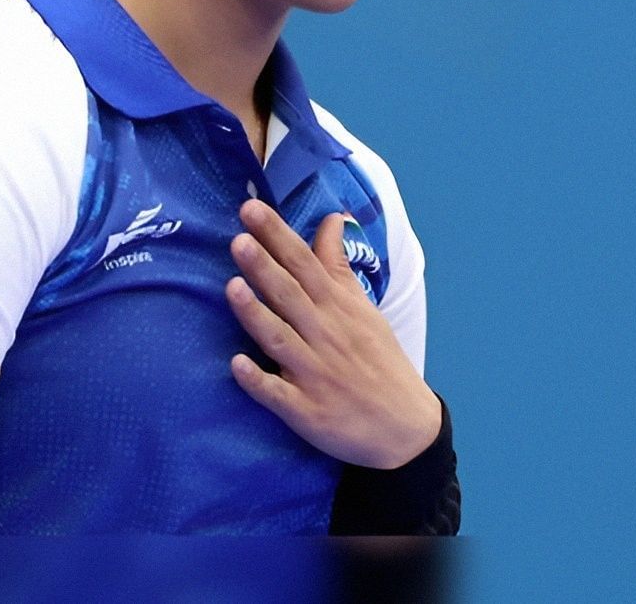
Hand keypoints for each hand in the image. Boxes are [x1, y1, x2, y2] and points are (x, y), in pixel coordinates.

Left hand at [225, 199, 440, 468]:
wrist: (404, 426)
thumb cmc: (378, 359)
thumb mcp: (362, 308)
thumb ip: (338, 264)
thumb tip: (331, 218)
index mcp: (338, 308)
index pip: (304, 263)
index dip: (277, 236)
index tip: (251, 209)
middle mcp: (325, 335)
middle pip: (290, 295)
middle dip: (264, 266)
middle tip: (237, 238)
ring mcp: (314, 374)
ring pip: (279, 338)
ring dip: (256, 314)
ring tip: (232, 287)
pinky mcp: (306, 411)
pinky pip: (277, 394)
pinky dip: (258, 380)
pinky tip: (236, 365)